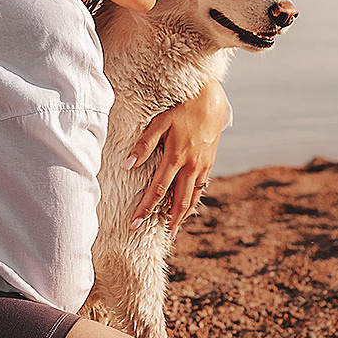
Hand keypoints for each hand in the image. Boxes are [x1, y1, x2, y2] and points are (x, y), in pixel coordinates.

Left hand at [129, 79, 230, 230]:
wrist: (210, 99)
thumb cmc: (181, 108)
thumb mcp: (159, 123)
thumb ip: (143, 146)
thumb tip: (126, 165)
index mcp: (175, 157)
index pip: (158, 190)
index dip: (146, 209)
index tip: (135, 223)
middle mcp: (191, 165)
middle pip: (179, 201)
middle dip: (170, 221)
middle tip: (163, 238)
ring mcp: (202, 165)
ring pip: (193, 197)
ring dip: (183, 214)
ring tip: (175, 229)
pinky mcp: (209, 162)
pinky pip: (200, 187)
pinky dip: (193, 200)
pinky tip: (188, 207)